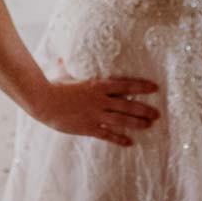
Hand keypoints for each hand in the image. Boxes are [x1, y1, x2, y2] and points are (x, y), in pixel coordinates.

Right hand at [30, 61, 160, 146]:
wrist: (43, 102)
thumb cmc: (53, 86)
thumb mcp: (64, 74)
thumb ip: (67, 67)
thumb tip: (63, 57)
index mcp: (97, 85)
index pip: (125, 85)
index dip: (141, 86)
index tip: (154, 88)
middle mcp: (100, 100)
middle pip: (128, 105)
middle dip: (144, 109)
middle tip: (158, 114)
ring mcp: (95, 115)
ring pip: (122, 120)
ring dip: (137, 123)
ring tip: (149, 126)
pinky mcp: (88, 128)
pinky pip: (108, 135)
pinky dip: (119, 139)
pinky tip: (130, 142)